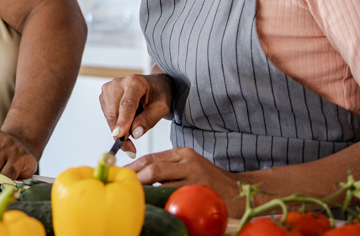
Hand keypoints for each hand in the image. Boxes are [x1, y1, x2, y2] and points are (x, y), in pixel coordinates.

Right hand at [99, 73, 173, 156]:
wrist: (154, 84)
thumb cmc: (159, 93)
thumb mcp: (162, 107)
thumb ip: (149, 120)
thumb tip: (135, 133)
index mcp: (134, 82)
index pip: (127, 104)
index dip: (122, 121)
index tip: (119, 136)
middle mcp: (118, 83)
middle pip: (115, 113)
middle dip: (121, 133)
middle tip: (131, 149)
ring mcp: (109, 88)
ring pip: (109, 117)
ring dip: (119, 130)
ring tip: (134, 130)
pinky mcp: (104, 96)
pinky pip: (108, 116)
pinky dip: (116, 125)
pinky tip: (127, 122)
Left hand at [127, 147, 248, 214]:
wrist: (240, 191)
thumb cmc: (209, 182)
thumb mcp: (189, 168)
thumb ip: (168, 169)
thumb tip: (139, 177)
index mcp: (182, 154)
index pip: (149, 158)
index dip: (131, 168)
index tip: (119, 177)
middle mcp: (187, 160)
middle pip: (151, 167)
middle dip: (133, 178)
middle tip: (121, 187)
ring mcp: (194, 175)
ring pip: (158, 179)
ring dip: (143, 188)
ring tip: (132, 196)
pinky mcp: (200, 189)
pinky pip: (172, 194)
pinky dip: (159, 199)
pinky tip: (153, 204)